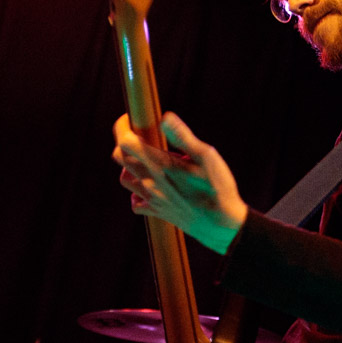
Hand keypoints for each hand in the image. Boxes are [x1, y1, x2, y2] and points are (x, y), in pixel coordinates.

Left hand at [112, 112, 247, 253]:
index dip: (122, 127)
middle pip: (120, 158)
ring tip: (145, 160)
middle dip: (125, 142)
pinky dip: (136, 193)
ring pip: (125, 179)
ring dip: (129, 166)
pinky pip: (136, 203)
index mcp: (160, 165)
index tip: (130, 119)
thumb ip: (183, 136)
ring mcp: (152, 199)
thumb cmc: (217, 188)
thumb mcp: (206, 156)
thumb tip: (165, 117)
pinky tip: (150, 187)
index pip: (126, 142)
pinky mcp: (157, 212)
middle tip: (139, 136)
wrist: (221, 225)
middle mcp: (150, 182)